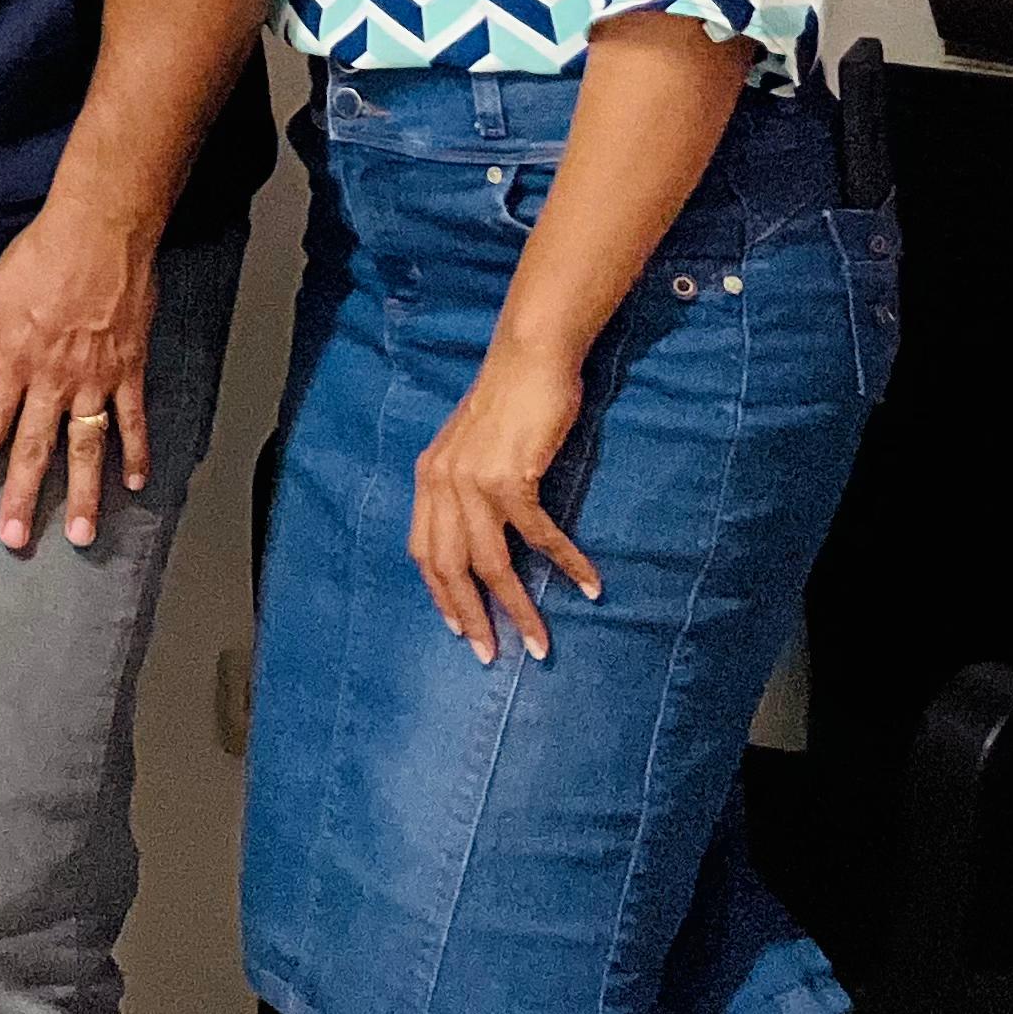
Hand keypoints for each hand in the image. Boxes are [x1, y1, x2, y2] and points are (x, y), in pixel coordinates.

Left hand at [0, 195, 155, 553]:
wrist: (100, 231)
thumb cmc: (40, 256)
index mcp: (14, 360)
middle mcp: (53, 379)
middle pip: (36, 447)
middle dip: (24, 495)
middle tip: (16, 539)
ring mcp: (95, 379)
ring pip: (87, 447)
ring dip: (83, 494)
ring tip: (80, 535)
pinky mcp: (130, 370)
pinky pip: (133, 420)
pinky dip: (135, 453)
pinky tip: (134, 484)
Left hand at [411, 342, 597, 663]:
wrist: (528, 358)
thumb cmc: (509, 402)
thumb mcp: (472, 447)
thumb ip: (467, 487)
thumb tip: (482, 535)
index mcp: (428, 477)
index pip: (424, 551)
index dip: (441, 595)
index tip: (462, 630)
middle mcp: (441, 482)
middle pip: (450, 568)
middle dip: (474, 616)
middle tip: (495, 655)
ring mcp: (472, 480)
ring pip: (492, 564)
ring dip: (520, 608)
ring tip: (542, 643)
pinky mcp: (510, 476)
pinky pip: (538, 536)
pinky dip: (564, 563)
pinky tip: (588, 584)